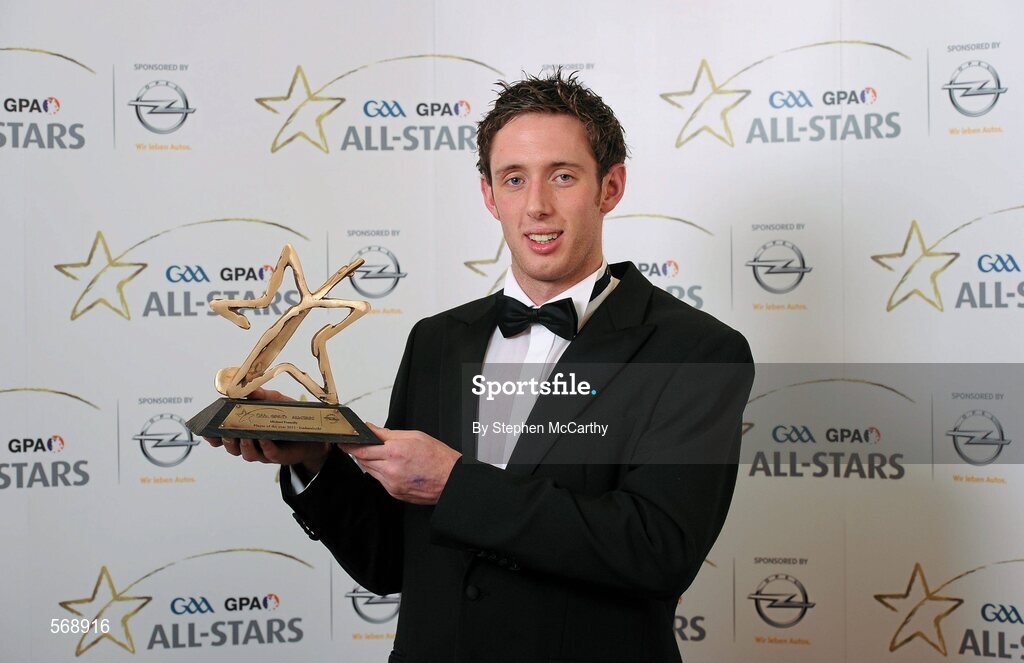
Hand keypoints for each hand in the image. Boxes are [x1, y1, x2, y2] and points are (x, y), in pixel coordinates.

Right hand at [203, 387, 330, 473]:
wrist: (315, 432)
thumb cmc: (289, 415)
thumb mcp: (275, 401)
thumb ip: (262, 395)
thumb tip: (249, 389)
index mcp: (246, 429)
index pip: (224, 436)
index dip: (213, 436)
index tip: (206, 431)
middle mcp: (252, 443)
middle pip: (232, 447)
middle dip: (226, 441)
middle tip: (226, 432)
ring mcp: (264, 451)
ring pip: (247, 454)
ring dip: (243, 446)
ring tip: (244, 436)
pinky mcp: (279, 456)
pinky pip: (268, 454)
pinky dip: (264, 447)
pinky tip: (264, 439)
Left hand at [342, 424, 460, 504]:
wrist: (451, 480)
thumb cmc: (438, 457)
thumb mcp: (414, 436)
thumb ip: (388, 433)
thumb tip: (371, 429)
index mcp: (396, 452)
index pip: (363, 449)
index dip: (351, 445)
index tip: (345, 442)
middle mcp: (391, 470)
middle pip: (363, 461)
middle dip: (360, 452)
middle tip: (360, 445)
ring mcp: (392, 484)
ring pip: (370, 471)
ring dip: (371, 462)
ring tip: (384, 456)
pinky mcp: (394, 493)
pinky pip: (380, 480)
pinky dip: (381, 472)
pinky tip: (392, 467)